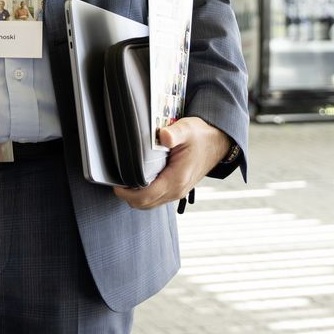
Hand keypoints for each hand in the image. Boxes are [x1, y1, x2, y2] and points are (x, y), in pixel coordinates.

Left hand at [115, 117, 230, 210]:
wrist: (218, 142)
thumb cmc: (202, 136)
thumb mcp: (187, 129)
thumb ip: (174, 133)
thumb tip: (163, 136)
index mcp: (176, 180)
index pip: (145, 196)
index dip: (127, 192)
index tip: (115, 182)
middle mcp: (176, 190)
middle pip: (144, 204)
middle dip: (127, 195)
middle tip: (116, 179)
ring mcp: (177, 192)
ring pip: (149, 203)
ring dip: (135, 195)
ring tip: (125, 178)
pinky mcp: (176, 188)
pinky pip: (156, 197)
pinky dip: (144, 192)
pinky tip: (138, 178)